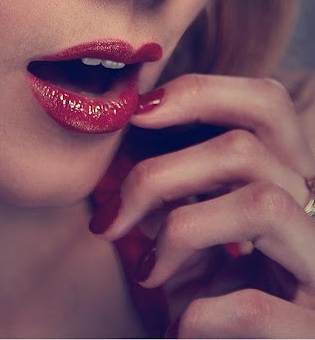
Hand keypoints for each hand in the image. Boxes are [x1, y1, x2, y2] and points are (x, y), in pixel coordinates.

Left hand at [96, 73, 314, 337]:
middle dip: (162, 174)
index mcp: (289, 182)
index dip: (202, 92)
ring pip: (262, 205)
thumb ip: (181, 181)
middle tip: (113, 216)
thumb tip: (123, 121)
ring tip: (149, 271)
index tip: (138, 112)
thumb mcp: (199, 228)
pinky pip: (251, 306)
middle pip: (247, 150)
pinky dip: (197, 315)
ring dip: (182, 232)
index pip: (268, 102)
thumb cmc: (215, 294)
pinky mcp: (312, 333)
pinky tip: (177, 330)